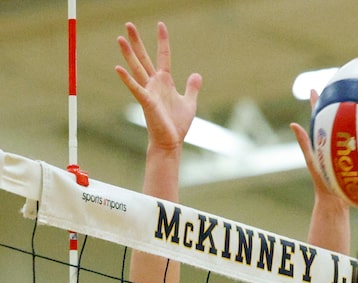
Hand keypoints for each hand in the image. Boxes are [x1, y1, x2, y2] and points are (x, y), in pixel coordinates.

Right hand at [115, 22, 200, 152]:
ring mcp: (149, 92)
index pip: (163, 56)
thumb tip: (197, 74)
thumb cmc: (177, 124)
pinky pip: (135, 88)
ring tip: (119, 38)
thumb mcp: (189, 103)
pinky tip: (118, 68)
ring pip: (136, 68)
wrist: (171, 141)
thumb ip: (192, 88)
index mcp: (165, 82)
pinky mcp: (147, 102)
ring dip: (128, 54)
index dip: (162, 41)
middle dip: (137, 41)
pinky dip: (127, 79)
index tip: (160, 25)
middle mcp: (154, 84)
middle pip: (144, 58)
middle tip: (128, 23)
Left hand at [290, 90, 348, 213]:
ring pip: (347, 131)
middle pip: (333, 120)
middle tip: (337, 88)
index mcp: (321, 142)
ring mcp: (344, 152)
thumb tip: (293, 125)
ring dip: (350, 117)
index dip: (315, 103)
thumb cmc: (323, 183)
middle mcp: (332, 145)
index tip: (314, 88)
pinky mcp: (354, 160)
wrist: (337, 201)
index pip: (317, 117)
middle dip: (335, 104)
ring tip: (355, 103)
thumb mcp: (312, 160)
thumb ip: (304, 143)